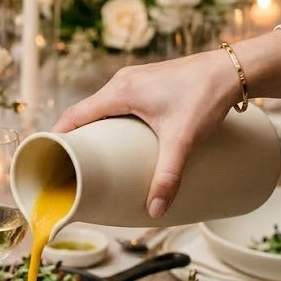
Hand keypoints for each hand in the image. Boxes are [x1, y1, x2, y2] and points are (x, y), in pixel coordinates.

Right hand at [54, 51, 239, 217]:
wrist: (233, 69)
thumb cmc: (206, 96)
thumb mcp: (183, 140)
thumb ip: (168, 175)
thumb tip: (156, 211)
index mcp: (119, 91)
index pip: (74, 115)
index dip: (57, 137)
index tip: (47, 158)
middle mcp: (122, 82)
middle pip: (85, 112)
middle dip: (75, 138)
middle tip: (71, 166)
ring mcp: (136, 80)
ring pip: (102, 107)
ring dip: (94, 129)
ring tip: (93, 157)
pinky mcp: (149, 83)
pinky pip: (118, 103)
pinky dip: (110, 121)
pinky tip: (120, 139)